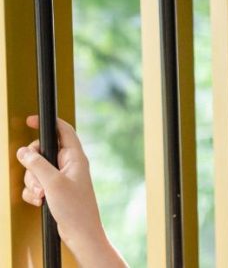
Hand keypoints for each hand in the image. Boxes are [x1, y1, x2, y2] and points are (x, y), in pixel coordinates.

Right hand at [16, 115, 126, 266]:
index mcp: (75, 157)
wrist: (80, 232)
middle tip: (38, 181)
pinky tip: (40, 202)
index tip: (30, 120)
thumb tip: (23, 151)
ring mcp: (62, 177)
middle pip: (42, 152)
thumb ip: (37, 164)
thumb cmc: (74, 207)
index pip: (63, 130)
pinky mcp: (55, 189)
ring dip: (33, 184)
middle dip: (33, 168)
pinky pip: (37, 184)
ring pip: (36, 170)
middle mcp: (69, 164)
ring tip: (42, 196)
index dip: (48, 122)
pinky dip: (34, 193)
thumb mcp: (52, 183)